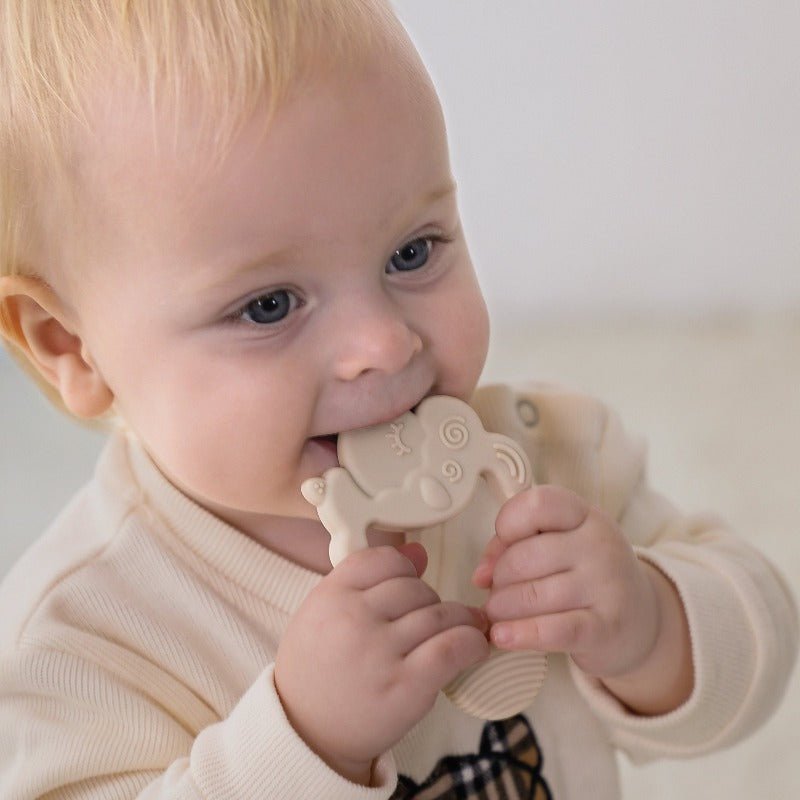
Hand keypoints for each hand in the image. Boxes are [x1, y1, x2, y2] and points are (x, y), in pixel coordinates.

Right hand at [275, 543, 489, 784]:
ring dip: (460, 620)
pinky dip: (472, 643)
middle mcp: (354, 617)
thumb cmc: (317, 670)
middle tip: (431, 621)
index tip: (410, 587)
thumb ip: (367, 581)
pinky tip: (475, 647)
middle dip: (429, 601)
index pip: (386, 559)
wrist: (305, 735)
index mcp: (331, 595)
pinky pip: (452, 647)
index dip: (405, 570)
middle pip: (415, 587)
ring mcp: (380, 651)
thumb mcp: (325, 614)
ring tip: (466, 629)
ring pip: (439, 614)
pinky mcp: (406, 685)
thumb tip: (419, 550)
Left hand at [473, 485, 661, 679]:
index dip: (507, 524)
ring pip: (533, 595)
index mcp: (585, 515)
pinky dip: (521, 635)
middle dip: (499, 579)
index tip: (502, 546)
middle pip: (525, 557)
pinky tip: (502, 637)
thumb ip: (513, 546)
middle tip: (495, 593)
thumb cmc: (583, 575)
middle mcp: (600, 544)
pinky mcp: (606, 628)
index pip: (538, 504)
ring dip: (502, 609)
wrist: (639, 620)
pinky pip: (554, 630)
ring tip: (496, 615)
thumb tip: (480, 574)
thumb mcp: (558, 545)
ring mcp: (606, 586)